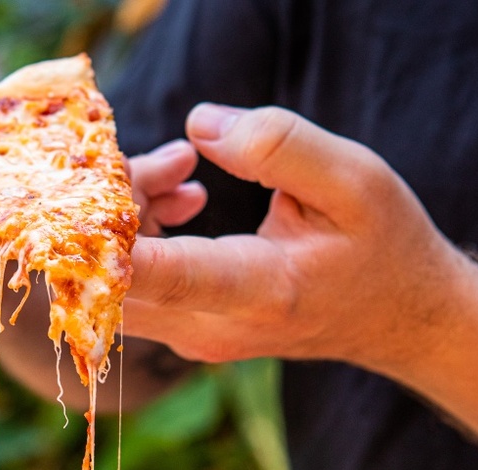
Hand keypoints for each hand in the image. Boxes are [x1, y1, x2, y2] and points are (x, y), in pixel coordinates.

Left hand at [126, 104, 460, 371]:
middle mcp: (214, 327)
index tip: (83, 218)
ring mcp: (192, 335)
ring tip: (180, 171)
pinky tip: (179, 199)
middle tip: (169, 161)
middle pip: (120, 273)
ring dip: (126, 216)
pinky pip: (132, 283)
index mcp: (263, 290)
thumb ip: (278, 146)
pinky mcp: (183, 328)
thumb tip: (198, 126)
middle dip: (116, 205)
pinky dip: (138, 234)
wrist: (394, 318)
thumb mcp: (355, 181)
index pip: (174, 276)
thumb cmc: (381, 247)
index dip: (118, 249)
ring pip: (115, 280)